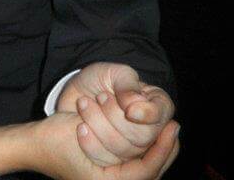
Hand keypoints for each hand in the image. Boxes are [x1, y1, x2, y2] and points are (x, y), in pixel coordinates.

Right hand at [33, 112, 178, 179]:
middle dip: (165, 151)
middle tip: (174, 127)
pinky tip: (150, 138)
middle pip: (150, 174)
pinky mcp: (108, 177)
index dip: (162, 148)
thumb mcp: (84, 132)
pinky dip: (145, 154)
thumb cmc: (54, 138)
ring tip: (167, 131)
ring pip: (145, 172)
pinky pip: (134, 168)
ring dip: (157, 152)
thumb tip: (150, 133)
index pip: (146, 171)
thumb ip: (115, 139)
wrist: (32, 144)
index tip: (172, 126)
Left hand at [58, 63, 174, 164]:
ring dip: (99, 123)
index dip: (147, 115)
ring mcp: (133, 148)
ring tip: (84, 103)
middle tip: (100, 96)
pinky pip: (106, 160)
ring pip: (124, 149)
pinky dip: (90, 142)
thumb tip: (135, 108)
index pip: (162, 114)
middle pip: (144, 137)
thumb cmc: (97, 81)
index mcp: (157, 104)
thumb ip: (127, 85)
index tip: (129, 111)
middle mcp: (151, 129)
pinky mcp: (114, 161)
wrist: (72, 96)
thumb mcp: (112, 73)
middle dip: (115, 116)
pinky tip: (81, 127)